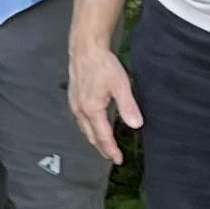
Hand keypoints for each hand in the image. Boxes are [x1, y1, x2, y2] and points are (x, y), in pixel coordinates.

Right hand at [67, 38, 141, 165]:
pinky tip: (94, 126)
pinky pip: (81, 120)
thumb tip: (136, 124)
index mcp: (92, 109)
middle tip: (112, 156)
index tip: (118, 159)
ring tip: (104, 145)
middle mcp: (80, 110)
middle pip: (91, 136)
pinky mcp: (73, 98)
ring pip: (84, 129)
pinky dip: (89, 129)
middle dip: (102, 148)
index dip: (111, 150)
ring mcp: (75, 104)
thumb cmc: (102, 64)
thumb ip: (128, 107)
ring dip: (95, 139)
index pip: (103, 136)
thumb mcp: (121, 85)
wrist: (86, 49)